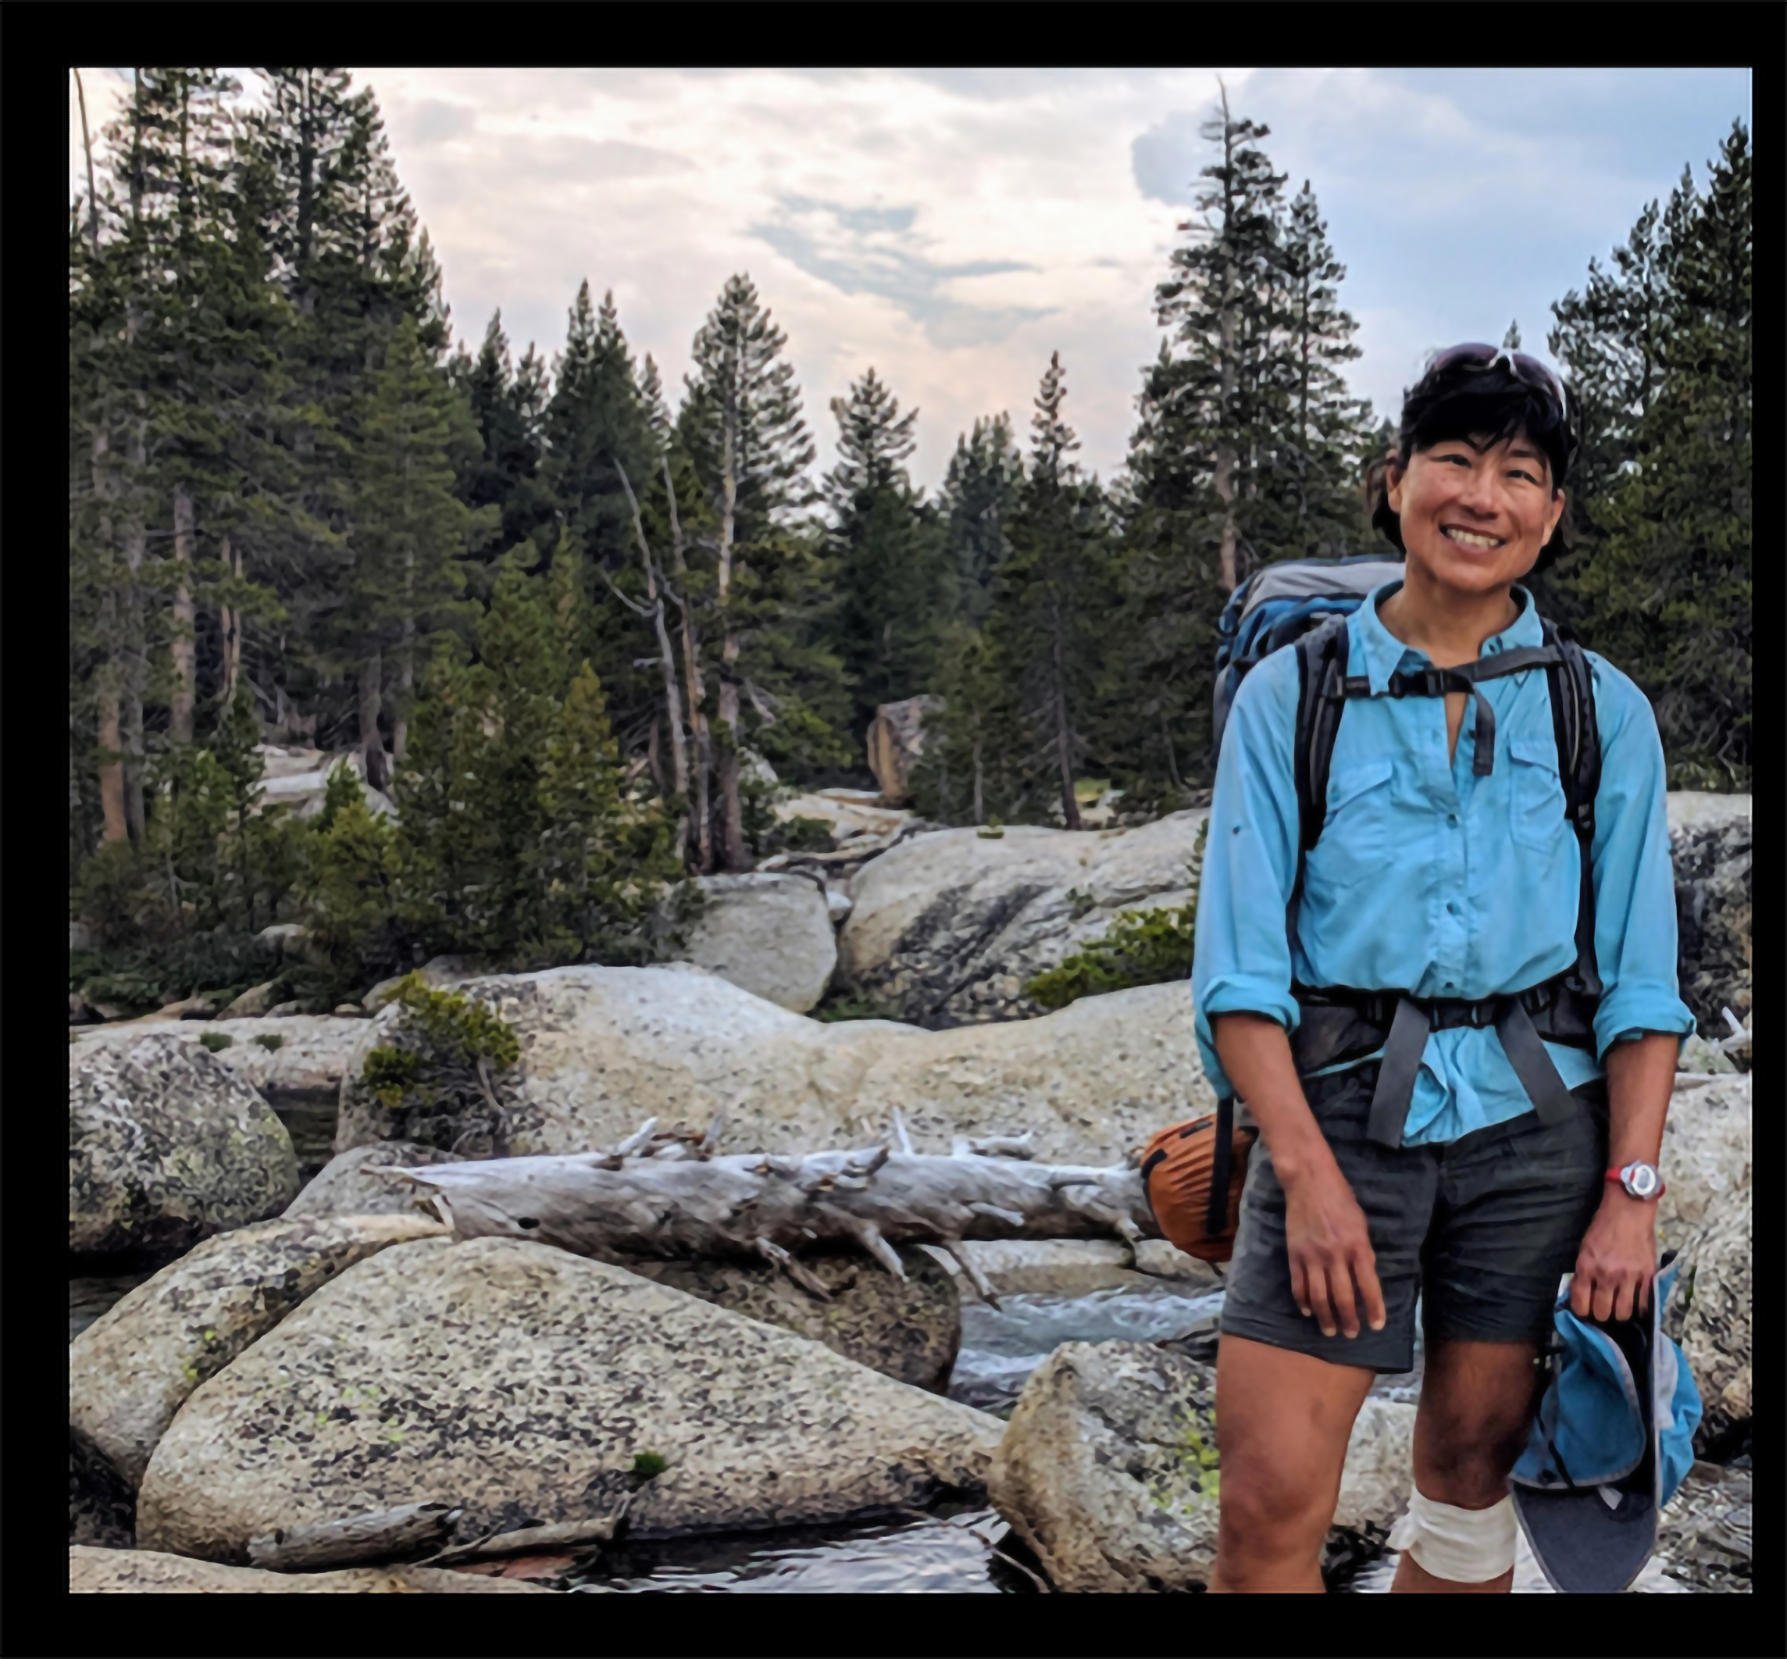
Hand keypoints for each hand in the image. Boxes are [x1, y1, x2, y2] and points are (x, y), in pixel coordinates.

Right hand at [1281, 1157, 1386, 1339]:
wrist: (1310, 1181)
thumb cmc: (1341, 1199)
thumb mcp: (1361, 1224)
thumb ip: (1364, 1251)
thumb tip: (1365, 1276)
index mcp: (1358, 1247)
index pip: (1369, 1286)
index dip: (1374, 1309)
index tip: (1376, 1326)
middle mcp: (1336, 1255)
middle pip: (1343, 1297)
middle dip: (1349, 1320)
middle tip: (1352, 1334)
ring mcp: (1313, 1256)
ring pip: (1320, 1296)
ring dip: (1326, 1317)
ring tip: (1330, 1331)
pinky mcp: (1295, 1253)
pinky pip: (1298, 1284)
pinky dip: (1303, 1301)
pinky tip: (1308, 1311)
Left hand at [1571, 1193, 1656, 1323]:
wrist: (1628, 1212)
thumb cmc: (1602, 1228)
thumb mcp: (1584, 1249)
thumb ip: (1582, 1272)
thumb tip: (1580, 1295)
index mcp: (1587, 1267)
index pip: (1580, 1304)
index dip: (1581, 1311)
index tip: (1584, 1311)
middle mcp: (1607, 1275)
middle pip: (1603, 1313)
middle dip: (1601, 1315)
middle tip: (1602, 1309)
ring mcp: (1629, 1277)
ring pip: (1624, 1313)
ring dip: (1620, 1314)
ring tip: (1618, 1308)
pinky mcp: (1648, 1276)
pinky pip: (1644, 1305)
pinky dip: (1639, 1309)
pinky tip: (1634, 1304)